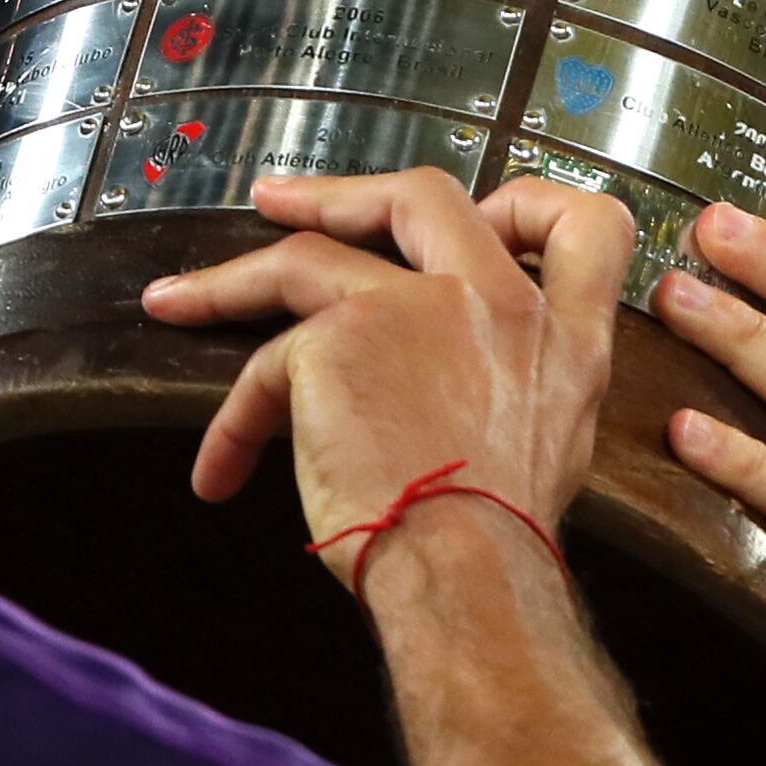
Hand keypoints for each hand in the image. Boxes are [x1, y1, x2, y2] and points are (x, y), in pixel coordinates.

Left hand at [149, 173, 734, 765]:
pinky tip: (217, 473)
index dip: (531, 205)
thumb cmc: (504, 543)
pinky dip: (235, 423)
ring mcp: (413, 306)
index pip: (585, 223)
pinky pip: (266, 367)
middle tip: (283, 202)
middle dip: (346, 193)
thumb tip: (474, 387)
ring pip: (308, 259)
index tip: (483, 214)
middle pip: (423, 197)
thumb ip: (526, 389)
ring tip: (180, 298)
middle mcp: (495, 300)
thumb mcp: (557, 447)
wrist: (467, 571)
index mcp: (564, 334)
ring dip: (237, 276)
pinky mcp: (338, 338)